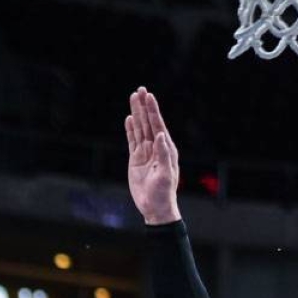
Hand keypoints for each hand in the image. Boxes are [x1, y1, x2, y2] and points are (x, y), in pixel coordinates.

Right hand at [126, 87, 180, 224]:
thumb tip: (161, 135)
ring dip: (137, 113)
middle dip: (145, 107)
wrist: (155, 208)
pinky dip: (130, 129)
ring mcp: (146, 153)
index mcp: (167, 150)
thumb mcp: (165, 175)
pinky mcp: (136, 160)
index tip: (149, 96)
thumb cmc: (164, 193)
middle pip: (148, 123)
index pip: (158, 126)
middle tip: (140, 89)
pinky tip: (130, 118)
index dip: (153, 111)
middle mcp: (156, 148)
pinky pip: (132, 141)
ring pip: (140, 129)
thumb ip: (163, 154)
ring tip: (133, 98)